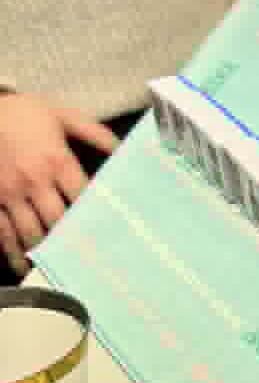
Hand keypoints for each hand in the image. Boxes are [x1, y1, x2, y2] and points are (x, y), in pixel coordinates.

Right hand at [0, 93, 117, 274]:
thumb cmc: (23, 112)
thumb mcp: (61, 115)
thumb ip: (94, 132)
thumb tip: (123, 149)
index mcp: (57, 161)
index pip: (83, 196)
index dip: (96, 215)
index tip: (111, 232)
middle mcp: (34, 181)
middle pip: (58, 220)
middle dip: (72, 240)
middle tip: (88, 259)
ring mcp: (10, 194)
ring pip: (30, 232)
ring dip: (44, 253)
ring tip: (58, 269)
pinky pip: (2, 232)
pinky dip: (12, 252)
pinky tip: (23, 266)